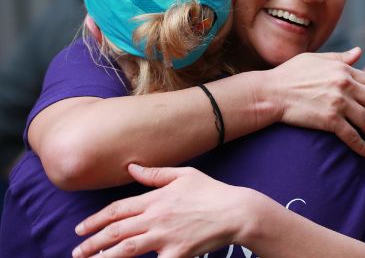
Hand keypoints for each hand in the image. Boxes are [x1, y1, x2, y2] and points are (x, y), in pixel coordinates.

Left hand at [73, 164, 257, 257]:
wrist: (236, 212)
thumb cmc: (212, 191)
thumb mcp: (184, 175)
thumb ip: (155, 173)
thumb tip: (131, 167)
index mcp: (156, 198)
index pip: (117, 209)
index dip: (96, 220)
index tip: (81, 228)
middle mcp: (156, 218)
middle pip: (116, 231)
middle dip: (92, 242)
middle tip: (77, 251)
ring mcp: (166, 237)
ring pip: (127, 249)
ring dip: (105, 256)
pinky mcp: (178, 253)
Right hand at [266, 47, 364, 157]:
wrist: (270, 93)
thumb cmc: (290, 74)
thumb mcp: (316, 59)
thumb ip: (340, 57)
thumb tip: (359, 51)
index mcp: (344, 70)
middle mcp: (345, 85)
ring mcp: (338, 103)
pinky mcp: (330, 120)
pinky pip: (353, 136)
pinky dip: (364, 147)